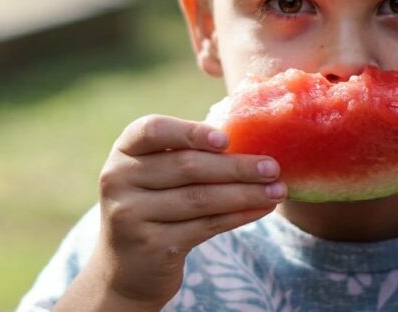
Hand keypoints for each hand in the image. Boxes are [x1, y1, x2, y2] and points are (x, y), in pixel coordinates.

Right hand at [86, 115, 285, 306]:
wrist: (127, 267)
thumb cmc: (155, 204)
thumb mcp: (156, 173)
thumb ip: (187, 152)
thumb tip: (252, 139)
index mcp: (124, 151)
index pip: (153, 130)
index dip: (191, 132)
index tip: (227, 139)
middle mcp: (119, 180)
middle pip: (187, 167)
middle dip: (236, 166)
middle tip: (273, 166)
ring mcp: (132, 215)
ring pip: (201, 198)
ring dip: (246, 193)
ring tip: (278, 190)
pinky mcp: (152, 246)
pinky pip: (206, 226)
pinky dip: (239, 215)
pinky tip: (262, 208)